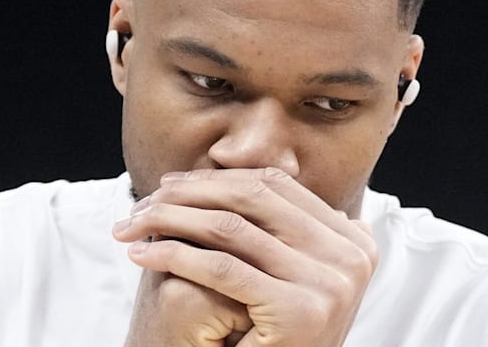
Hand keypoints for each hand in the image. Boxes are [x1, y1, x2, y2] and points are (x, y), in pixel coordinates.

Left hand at [113, 167, 377, 346]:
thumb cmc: (271, 338)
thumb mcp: (287, 272)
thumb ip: (275, 225)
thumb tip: (231, 159)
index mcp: (354, 243)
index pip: (277, 186)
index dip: (219, 179)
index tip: (172, 184)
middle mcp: (352, 258)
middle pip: (254, 199)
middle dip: (191, 194)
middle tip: (145, 200)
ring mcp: (330, 284)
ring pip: (231, 228)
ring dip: (170, 219)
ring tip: (133, 224)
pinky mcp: (300, 310)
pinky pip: (221, 268)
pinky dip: (173, 254)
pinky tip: (142, 254)